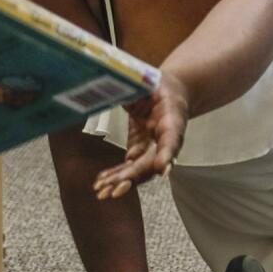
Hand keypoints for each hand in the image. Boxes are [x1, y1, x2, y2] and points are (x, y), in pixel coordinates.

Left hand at [92, 72, 189, 199]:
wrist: (170, 91)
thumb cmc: (158, 83)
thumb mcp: (148, 79)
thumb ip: (134, 86)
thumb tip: (112, 88)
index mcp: (172, 116)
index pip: (172, 137)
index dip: (167, 153)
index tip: (162, 169)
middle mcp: (166, 136)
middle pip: (153, 160)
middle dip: (134, 176)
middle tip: (116, 189)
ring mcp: (154, 145)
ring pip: (140, 168)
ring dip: (122, 181)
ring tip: (102, 192)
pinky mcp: (141, 148)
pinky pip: (130, 165)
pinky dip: (116, 175)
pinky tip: (100, 183)